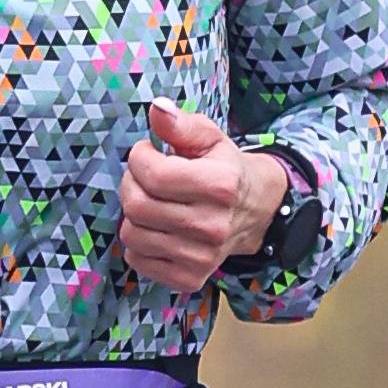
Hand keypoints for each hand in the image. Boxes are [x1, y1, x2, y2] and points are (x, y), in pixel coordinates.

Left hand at [118, 99, 288, 291]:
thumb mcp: (210, 138)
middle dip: (131, 184)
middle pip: (137, 206)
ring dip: (132, 214)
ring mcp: (201, 257)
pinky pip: (137, 260)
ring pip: (132, 234)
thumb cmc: (225, 170)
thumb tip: (156, 109)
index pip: (153, 175)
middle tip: (143, 177)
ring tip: (151, 201)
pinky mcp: (189, 278)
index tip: (146, 153)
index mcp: (220, 186)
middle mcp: (212, 226)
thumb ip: (181, 124)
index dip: (139, 158)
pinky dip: (138, 242)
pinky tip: (156, 227)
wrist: (256, 212)